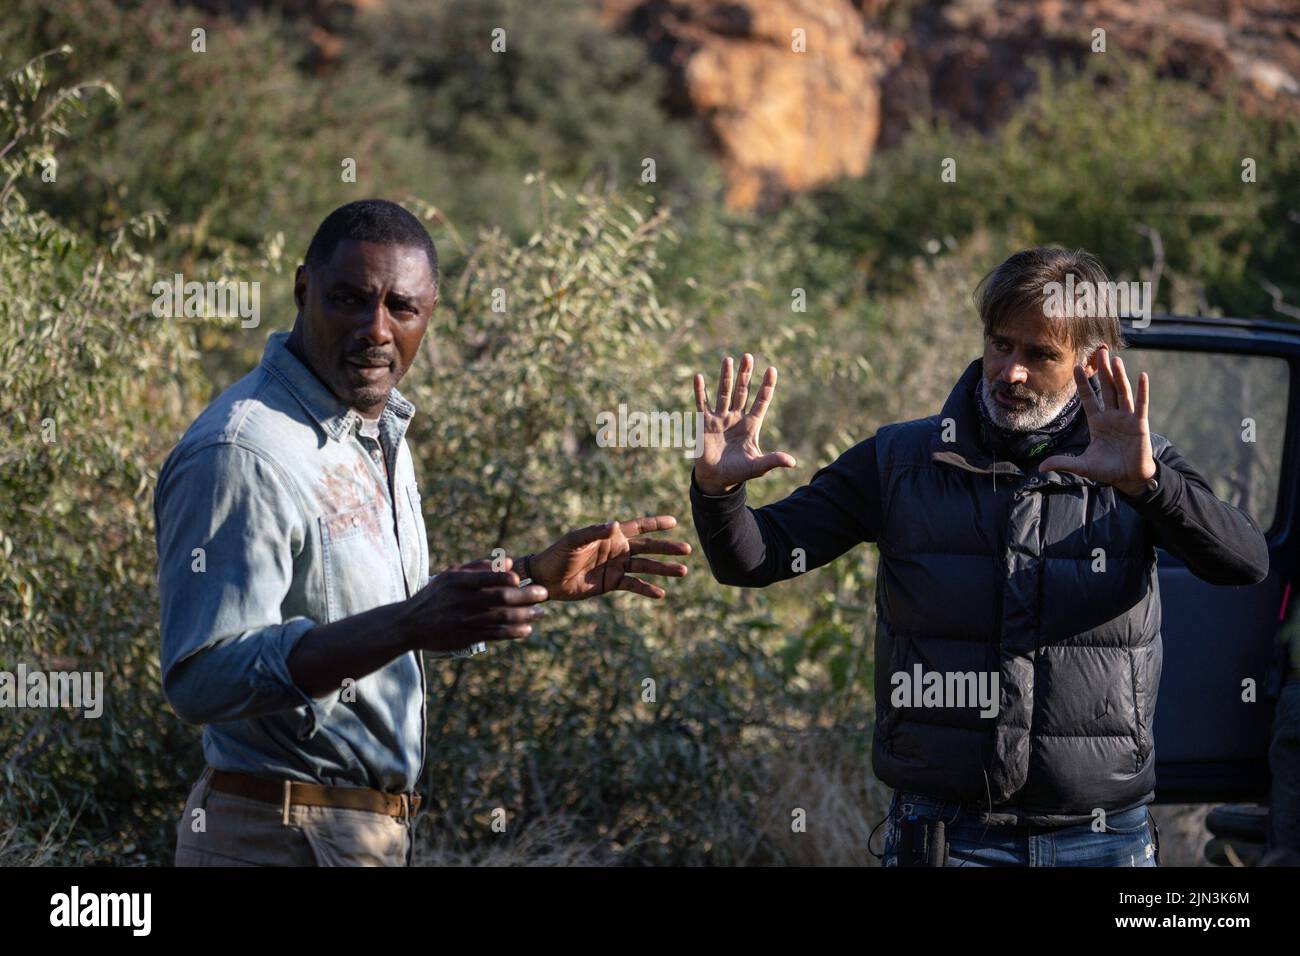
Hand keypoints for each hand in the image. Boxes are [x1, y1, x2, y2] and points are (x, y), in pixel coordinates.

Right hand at [402, 557, 548, 652]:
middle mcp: (461, 601)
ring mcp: (464, 621)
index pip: (483, 578)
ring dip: (524, 615)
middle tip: (543, 593)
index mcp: (456, 582)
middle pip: (498, 598)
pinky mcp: (466, 637)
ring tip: (540, 612)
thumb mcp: (450, 576)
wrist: (410, 624)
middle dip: (524, 596)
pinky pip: (495, 635)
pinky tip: (527, 629)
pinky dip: (513, 632)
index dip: (502, 578)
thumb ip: (478, 567)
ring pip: (500, 618)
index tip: (519, 578)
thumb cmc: (436, 595)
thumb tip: (509, 563)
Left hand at [529, 515, 690, 600]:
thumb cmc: (558, 554)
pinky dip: (647, 589)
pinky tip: (661, 593)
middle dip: (667, 548)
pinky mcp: (612, 583)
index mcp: (610, 535)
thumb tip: (615, 525)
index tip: (674, 522)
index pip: (638, 526)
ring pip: (645, 567)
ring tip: (682, 571)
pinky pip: (634, 585)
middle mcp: (617, 549)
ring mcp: (616, 566)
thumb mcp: (574, 541)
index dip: (656, 524)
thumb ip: (594, 532)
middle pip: (648, 547)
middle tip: (687, 550)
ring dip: (663, 569)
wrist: (547, 579)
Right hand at [692, 353, 796, 494]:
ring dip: (726, 377)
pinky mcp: (704, 423)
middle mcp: (736, 418)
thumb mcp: (757, 466)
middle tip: (748, 356)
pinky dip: (700, 391)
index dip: (766, 386)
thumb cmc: (738, 473)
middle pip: (742, 391)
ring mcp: (720, 418)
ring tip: (728, 359)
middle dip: (745, 375)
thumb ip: (772, 460)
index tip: (772, 369)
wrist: (716, 479)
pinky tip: (699, 377)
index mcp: (751, 425)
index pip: (761, 401)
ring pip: (724, 393)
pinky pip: (702, 404)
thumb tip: (792, 462)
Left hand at [1038, 344, 1156, 495]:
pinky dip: (1142, 390)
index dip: (1082, 384)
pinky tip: (1142, 375)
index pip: (1088, 398)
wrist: (1130, 479)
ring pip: (1122, 393)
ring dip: (1119, 376)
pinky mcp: (1140, 424)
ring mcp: (1126, 418)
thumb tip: (1040, 467)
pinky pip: (1141, 405)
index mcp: (1097, 422)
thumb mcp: (1082, 466)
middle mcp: (1112, 416)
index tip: (1075, 366)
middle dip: (1102, 372)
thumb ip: (1063, 463)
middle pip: (1107, 389)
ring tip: (1115, 359)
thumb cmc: (1107, 470)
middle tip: (1098, 353)